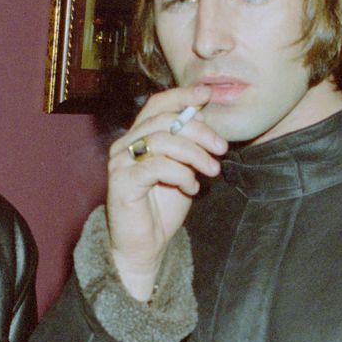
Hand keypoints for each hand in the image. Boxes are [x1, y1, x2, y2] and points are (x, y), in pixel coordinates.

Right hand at [107, 84, 225, 299]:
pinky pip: (157, 166)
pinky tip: (191, 189)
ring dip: (195, 154)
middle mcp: (125, 145)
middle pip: (165, 120)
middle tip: (221, 149)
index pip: (157, 104)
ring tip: (212, 171)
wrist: (146, 247)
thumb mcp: (183, 168)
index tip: (208, 94)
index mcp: (138, 137)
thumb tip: (202, 113)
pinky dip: (181, 175)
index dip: (182, 95)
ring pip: (163, 141)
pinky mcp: (122, 183)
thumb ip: (188, 143)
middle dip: (199, 131)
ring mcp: (120, 163)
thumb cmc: (163, 208)